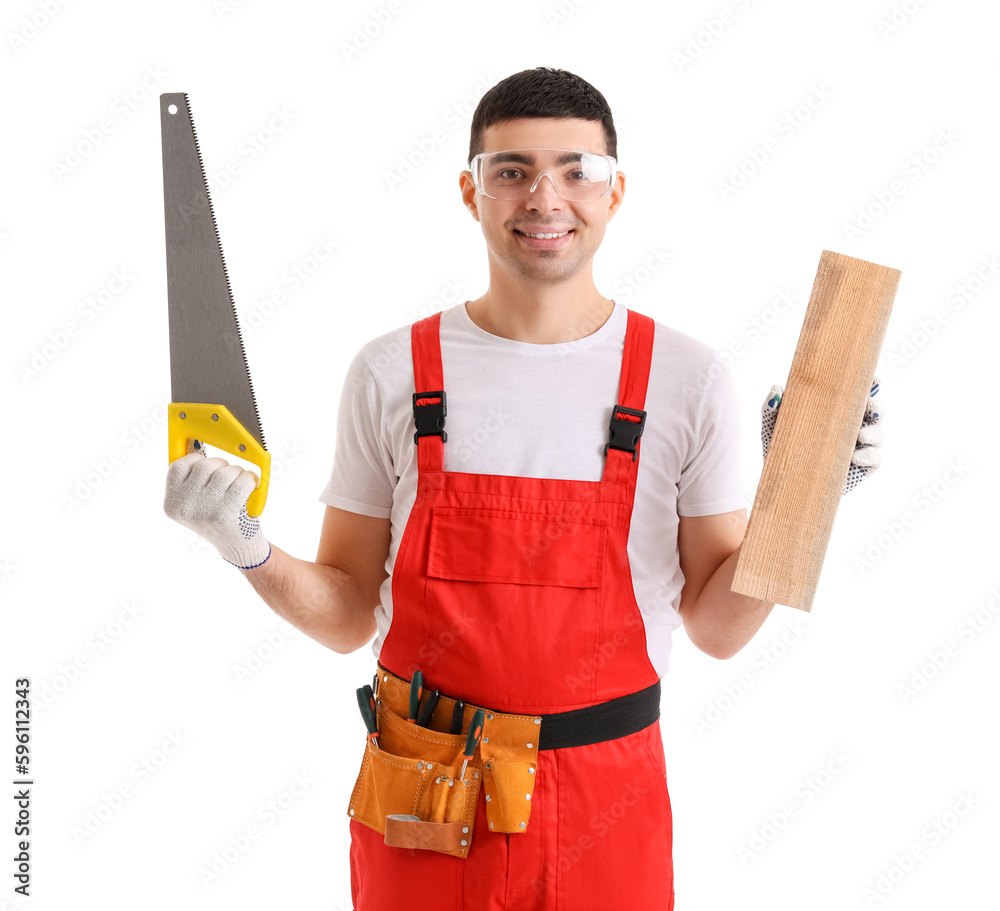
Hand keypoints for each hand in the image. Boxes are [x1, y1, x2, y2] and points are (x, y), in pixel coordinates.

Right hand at [163, 442, 270, 568]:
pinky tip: (250, 486)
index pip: (178, 466)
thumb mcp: (196, 503)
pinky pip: (241, 480)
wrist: (238, 548)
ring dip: (237, 472)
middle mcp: (184, 507)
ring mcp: (204, 510)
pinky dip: (249, 479)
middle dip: (222, 465)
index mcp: (172, 503)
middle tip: (229, 476)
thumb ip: (191, 480)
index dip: (196, 460)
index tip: (206, 465)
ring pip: (224, 471)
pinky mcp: (225, 512)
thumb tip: (192, 442)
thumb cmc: (219, 518)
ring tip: (240, 483)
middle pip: (205, 465)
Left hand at [761, 377, 882, 495]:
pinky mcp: (861, 469)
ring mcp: (859, 448)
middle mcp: (852, 426)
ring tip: (860, 434)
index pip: (858, 394)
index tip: (873, 381)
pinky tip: (855, 457)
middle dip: (877, 407)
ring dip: (874, 432)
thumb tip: (777, 389)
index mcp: (836, 410)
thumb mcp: (774, 426)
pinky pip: (875, 460)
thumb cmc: (780, 447)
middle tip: (870, 407)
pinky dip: (869, 456)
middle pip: (876, 412)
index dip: (870, 385)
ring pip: (878, 435)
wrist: (780, 482)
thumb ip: (772, 408)